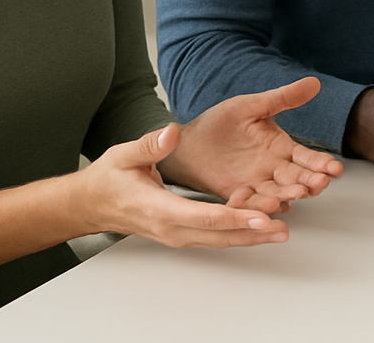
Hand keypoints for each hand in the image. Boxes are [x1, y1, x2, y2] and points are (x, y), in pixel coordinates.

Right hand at [75, 124, 290, 247]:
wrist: (91, 204)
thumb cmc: (108, 179)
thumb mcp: (124, 154)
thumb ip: (149, 145)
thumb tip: (170, 133)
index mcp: (159, 208)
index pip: (203, 217)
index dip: (234, 217)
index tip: (260, 216)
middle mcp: (171, 227)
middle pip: (217, 235)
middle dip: (251, 233)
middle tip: (282, 230)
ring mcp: (176, 234)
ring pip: (218, 240)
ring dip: (249, 237)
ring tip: (280, 232)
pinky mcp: (180, 233)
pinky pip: (213, 237)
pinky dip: (236, 234)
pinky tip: (258, 228)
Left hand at [158, 77, 343, 213]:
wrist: (191, 141)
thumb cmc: (222, 121)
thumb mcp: (254, 106)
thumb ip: (283, 98)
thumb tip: (314, 82)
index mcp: (282, 148)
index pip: (308, 158)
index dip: (322, 164)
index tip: (335, 169)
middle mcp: (273, 169)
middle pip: (297, 179)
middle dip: (309, 183)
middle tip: (319, 184)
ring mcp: (256, 184)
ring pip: (277, 193)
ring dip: (286, 196)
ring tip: (294, 195)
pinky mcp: (236, 194)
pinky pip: (249, 202)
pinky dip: (255, 206)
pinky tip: (265, 207)